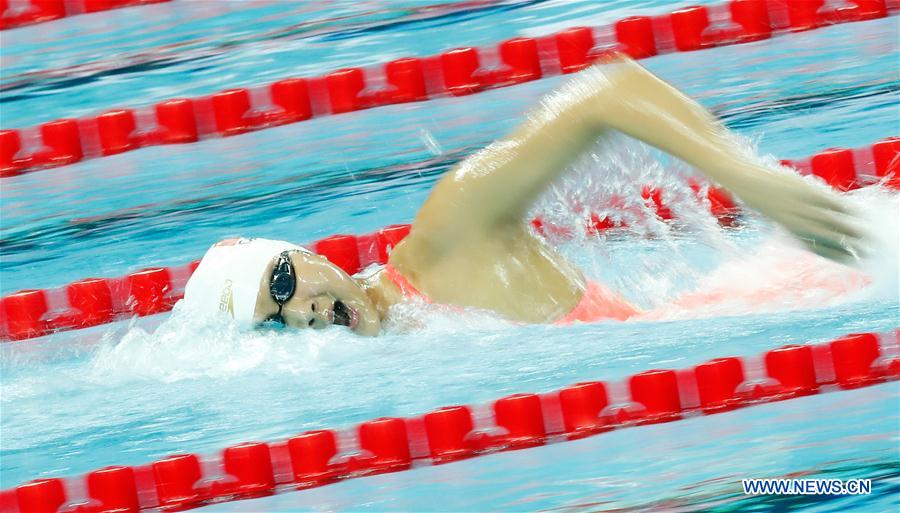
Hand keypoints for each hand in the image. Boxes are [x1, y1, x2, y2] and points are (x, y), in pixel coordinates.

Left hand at [719, 163, 864, 261]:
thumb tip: (809, 232)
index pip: (817, 249)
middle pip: (829, 239)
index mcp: (789, 232)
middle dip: (850, 247)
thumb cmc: (760, 198)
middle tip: (868, 252)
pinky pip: (829, 202)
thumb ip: (791, 225)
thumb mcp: (774, 217)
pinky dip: (845, 208)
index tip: (853, 262)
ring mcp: (802, 207)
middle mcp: (797, 223)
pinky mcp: (806, 191)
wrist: (746, 182)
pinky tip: (858, 213)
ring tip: (868, 237)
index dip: (836, 256)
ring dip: (852, 230)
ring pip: (832, 222)